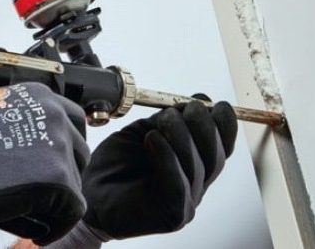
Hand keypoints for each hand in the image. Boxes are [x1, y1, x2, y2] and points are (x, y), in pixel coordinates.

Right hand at [0, 83, 89, 244]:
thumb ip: (19, 121)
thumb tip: (27, 146)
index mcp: (41, 98)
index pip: (73, 121)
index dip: (67, 146)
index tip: (58, 163)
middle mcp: (56, 116)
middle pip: (79, 150)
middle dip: (66, 171)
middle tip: (48, 191)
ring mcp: (60, 145)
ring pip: (74, 181)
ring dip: (58, 199)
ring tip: (35, 211)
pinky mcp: (59, 178)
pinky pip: (72, 210)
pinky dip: (59, 224)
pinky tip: (41, 233)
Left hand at [81, 98, 236, 239]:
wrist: (90, 191)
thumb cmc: (117, 163)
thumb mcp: (146, 130)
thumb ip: (171, 119)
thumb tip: (200, 100)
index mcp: (195, 162)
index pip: (223, 144)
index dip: (223, 122)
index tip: (210, 103)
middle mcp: (196, 183)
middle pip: (217, 154)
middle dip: (204, 125)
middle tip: (183, 109)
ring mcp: (186, 201)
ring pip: (199, 166)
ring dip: (181, 136)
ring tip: (161, 122)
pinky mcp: (171, 214)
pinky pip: (178, 183)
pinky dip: (167, 156)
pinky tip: (151, 139)